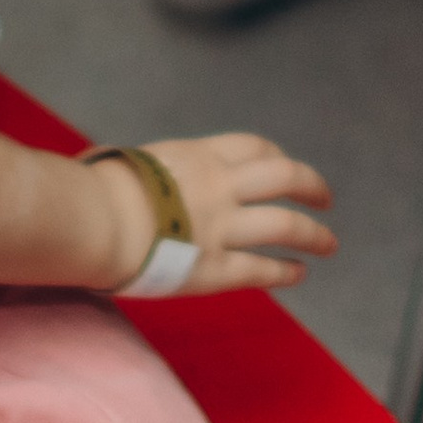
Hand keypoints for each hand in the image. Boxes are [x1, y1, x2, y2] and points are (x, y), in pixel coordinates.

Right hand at [101, 133, 337, 297]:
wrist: (93, 221)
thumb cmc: (96, 192)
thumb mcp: (131, 162)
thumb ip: (146, 169)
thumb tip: (117, 169)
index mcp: (201, 156)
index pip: (255, 149)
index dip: (278, 157)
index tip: (288, 168)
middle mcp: (221, 187)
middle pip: (285, 177)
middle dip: (312, 186)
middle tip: (326, 198)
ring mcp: (223, 227)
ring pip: (286, 226)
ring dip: (314, 234)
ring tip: (329, 243)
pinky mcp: (215, 269)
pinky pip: (262, 269)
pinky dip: (286, 271)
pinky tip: (299, 273)